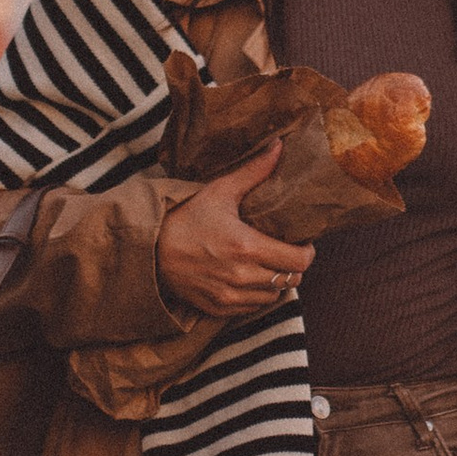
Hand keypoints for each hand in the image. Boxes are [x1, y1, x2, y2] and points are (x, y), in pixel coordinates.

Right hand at [155, 141, 316, 320]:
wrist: (150, 250)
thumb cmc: (186, 219)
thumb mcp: (220, 192)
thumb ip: (254, 172)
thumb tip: (279, 147)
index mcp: (247, 247)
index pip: (299, 262)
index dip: (306, 252)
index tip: (301, 242)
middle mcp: (241, 276)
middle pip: (292, 280)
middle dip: (293, 266)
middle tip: (285, 251)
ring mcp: (230, 296)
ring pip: (273, 295)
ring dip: (275, 281)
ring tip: (266, 264)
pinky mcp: (218, 308)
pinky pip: (252, 307)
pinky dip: (255, 294)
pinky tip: (247, 277)